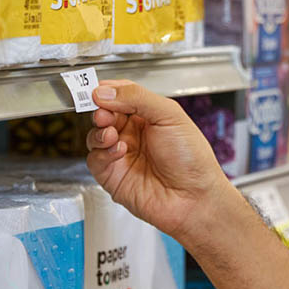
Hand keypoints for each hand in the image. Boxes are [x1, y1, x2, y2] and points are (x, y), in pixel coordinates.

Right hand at [86, 80, 235, 241]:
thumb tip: (106, 92)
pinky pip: (95, 160)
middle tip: (104, 112)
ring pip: (95, 136)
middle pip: (104, 114)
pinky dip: (102, 153)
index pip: (121, 95)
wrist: (193, 198)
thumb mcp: (169, 115)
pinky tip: (119, 152)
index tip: (98, 90)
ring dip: (100, 132)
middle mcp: (134, 134)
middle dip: (101, 111)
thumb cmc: (192, 159)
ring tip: (112, 134)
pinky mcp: (113, 176)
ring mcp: (122, 155)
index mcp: (149, 116)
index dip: (107, 92)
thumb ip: (137, 98)